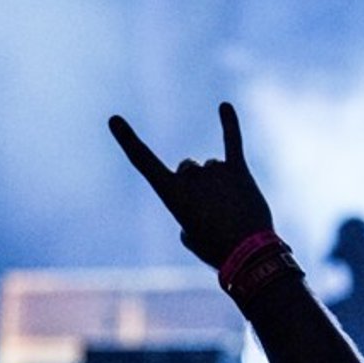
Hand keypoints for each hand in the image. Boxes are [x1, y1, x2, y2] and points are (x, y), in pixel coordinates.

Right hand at [108, 102, 274, 268]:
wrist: (249, 255)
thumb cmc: (216, 250)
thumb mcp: (191, 237)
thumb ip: (191, 211)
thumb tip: (208, 196)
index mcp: (171, 193)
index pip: (143, 161)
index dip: (128, 140)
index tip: (114, 119)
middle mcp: (190, 176)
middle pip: (187, 169)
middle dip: (196, 187)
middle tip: (213, 214)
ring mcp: (215, 171)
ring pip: (211, 168)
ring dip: (218, 185)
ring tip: (231, 211)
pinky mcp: (239, 170)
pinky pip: (233, 141)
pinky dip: (229, 124)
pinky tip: (225, 107)